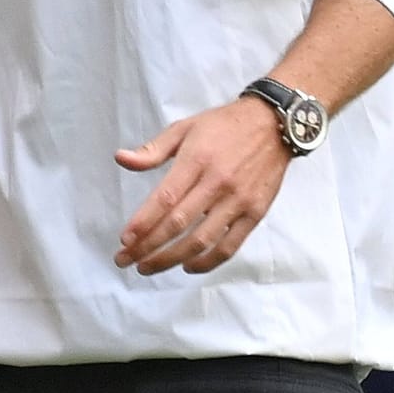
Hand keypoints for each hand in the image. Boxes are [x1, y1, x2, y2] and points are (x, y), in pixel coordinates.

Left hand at [113, 95, 289, 274]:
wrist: (273, 125)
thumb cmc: (223, 126)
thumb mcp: (183, 128)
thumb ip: (152, 150)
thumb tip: (120, 159)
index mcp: (196, 160)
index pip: (165, 198)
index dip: (143, 222)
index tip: (124, 240)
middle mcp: (217, 183)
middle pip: (179, 224)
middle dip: (148, 246)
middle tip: (124, 260)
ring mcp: (238, 201)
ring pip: (202, 240)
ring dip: (172, 259)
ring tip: (148, 267)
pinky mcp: (255, 214)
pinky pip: (230, 245)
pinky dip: (208, 262)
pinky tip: (187, 266)